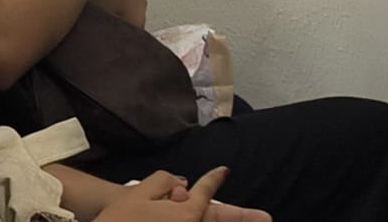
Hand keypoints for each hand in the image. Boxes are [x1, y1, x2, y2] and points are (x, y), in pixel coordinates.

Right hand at [94, 168, 270, 221]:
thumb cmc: (121, 217)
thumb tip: (181, 184)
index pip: (204, 191)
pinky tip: (200, 215)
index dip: (214, 179)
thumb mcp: (139, 192)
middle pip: (219, 217)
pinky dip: (199, 220)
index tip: (224, 171)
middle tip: (266, 217)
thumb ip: (164, 181)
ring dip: (223, 217)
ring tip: (249, 218)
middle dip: (243, 216)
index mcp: (186, 213)